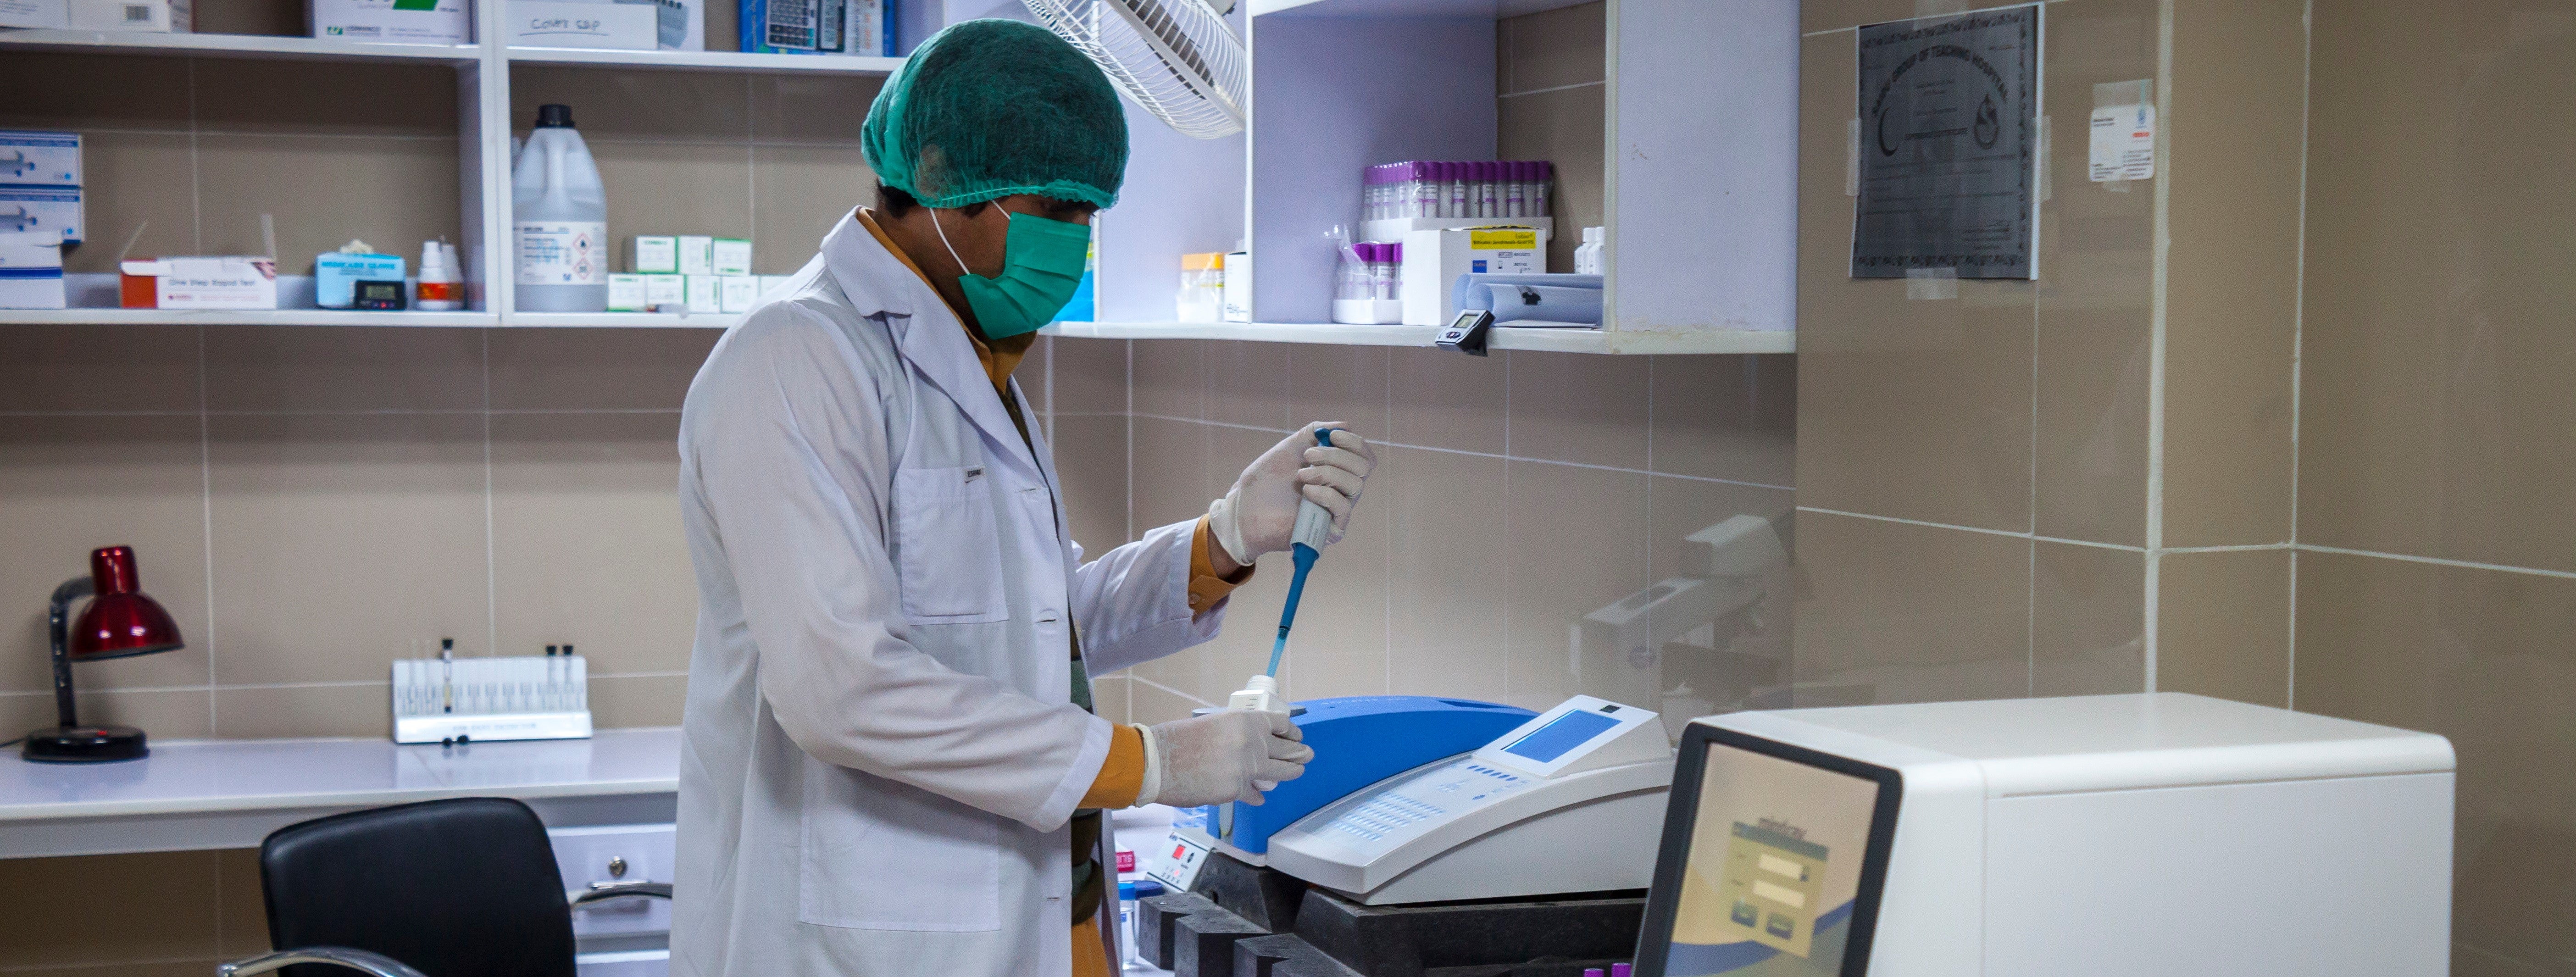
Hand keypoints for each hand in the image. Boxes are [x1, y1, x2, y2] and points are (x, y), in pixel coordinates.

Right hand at [1145, 709, 1311, 806]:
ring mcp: (1246, 767)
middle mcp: (1251, 742)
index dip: (1291, 731)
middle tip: (1307, 755)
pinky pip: (1254, 793)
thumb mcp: (1213, 726)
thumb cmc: (1177, 742)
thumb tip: (1253, 747)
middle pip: (1287, 749)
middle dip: (1299, 754)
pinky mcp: (1237, 789)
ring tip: (1297, 771)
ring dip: (1291, 772)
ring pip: (1279, 772)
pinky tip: (1260, 796)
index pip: (1279, 724)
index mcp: (1244, 721)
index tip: (1297, 736)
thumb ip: (1238, 735)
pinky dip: (1257, 795)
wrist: (1158, 762)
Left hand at [1206, 422, 1377, 565]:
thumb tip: (1346, 426)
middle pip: (1363, 468)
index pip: (1364, 457)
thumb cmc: (1267, 479)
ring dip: (1328, 473)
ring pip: (1356, 484)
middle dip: (1337, 456)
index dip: (1354, 443)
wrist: (1245, 507)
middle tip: (1308, 456)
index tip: (1332, 436)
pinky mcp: (1331, 529)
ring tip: (1301, 475)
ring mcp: (1337, 510)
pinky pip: (1343, 507)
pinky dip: (1325, 494)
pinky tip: (1306, 491)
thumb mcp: (1292, 446)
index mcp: (1337, 470)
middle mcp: (1342, 490)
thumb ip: (1317, 432)